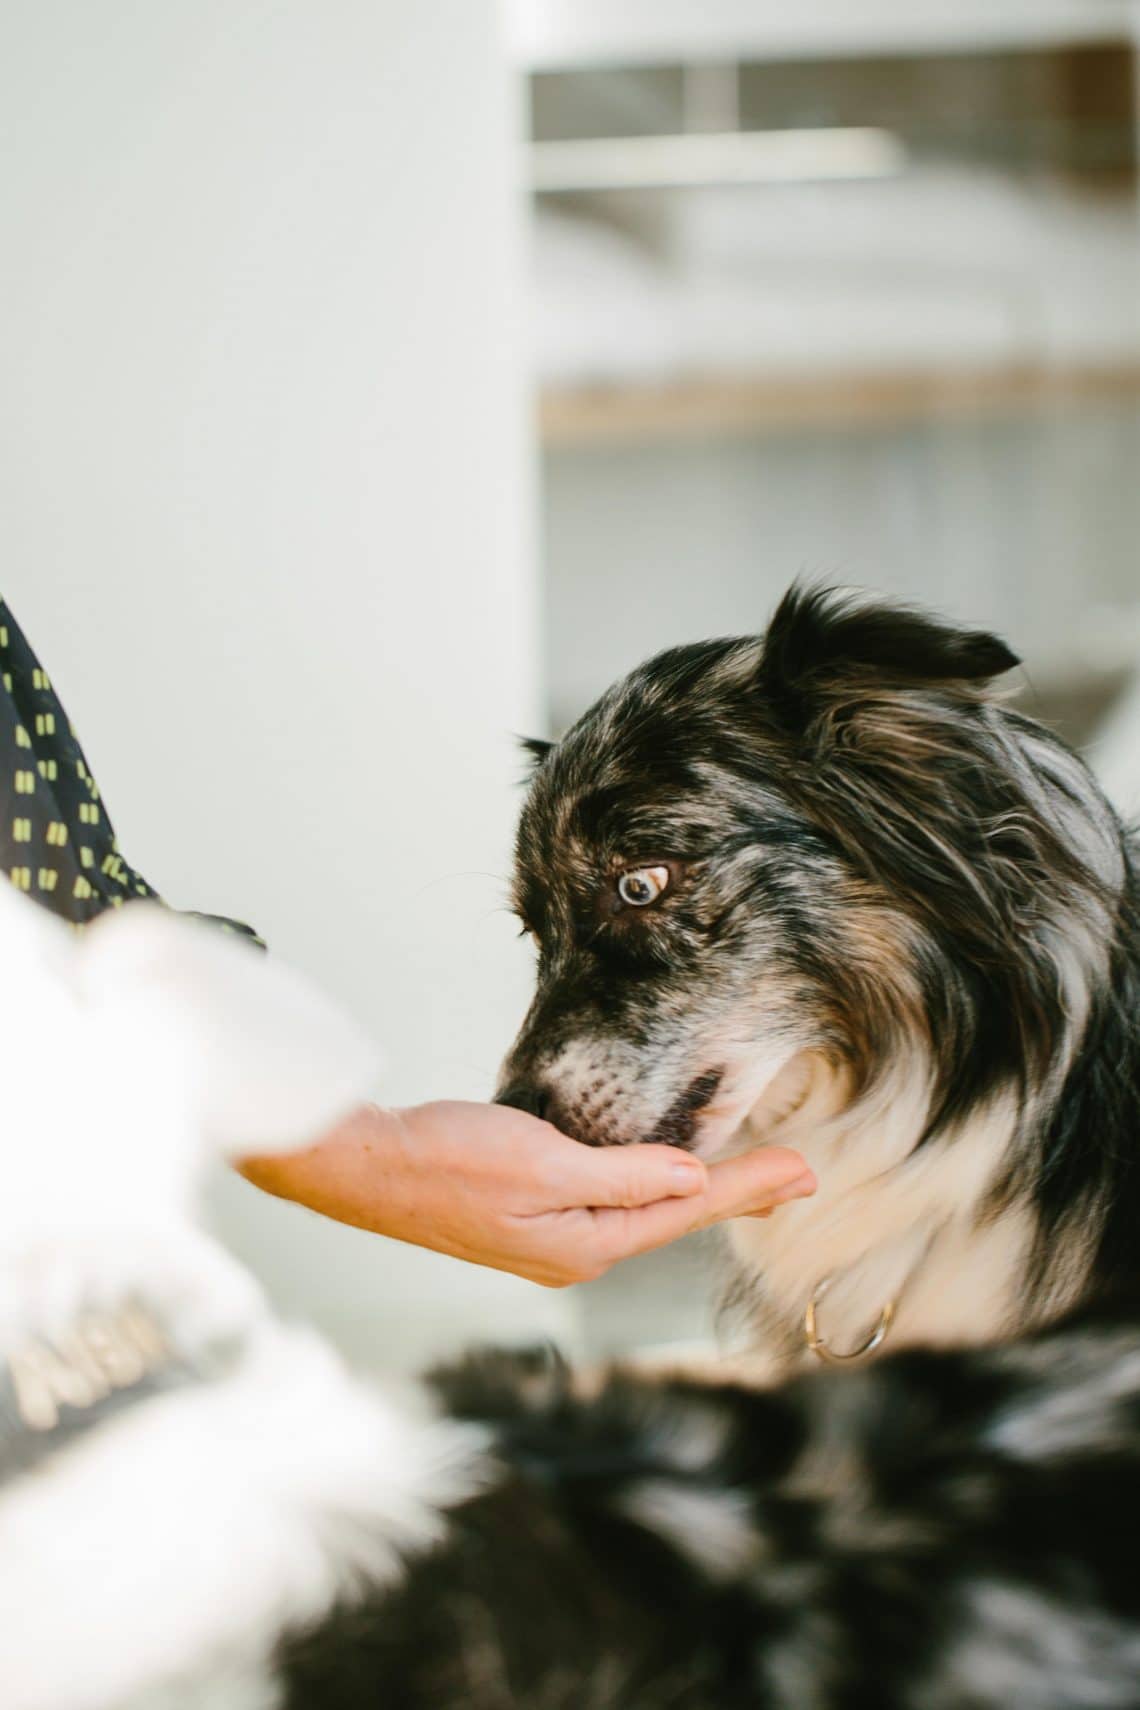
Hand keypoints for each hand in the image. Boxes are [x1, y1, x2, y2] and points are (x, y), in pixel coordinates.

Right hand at [238, 1100, 815, 1286]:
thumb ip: (623, 1174)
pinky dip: (651, 1184)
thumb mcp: (544, 1163)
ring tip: (752, 1178)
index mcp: (583, 1246)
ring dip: (700, 1191)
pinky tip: (664, 1175)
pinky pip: (609, 1203)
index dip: (749, 1188)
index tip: (805, 1173)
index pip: (686, 1210)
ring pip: (644, 1212)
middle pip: (674, 1218)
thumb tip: (692, 1183)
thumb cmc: (445, 1160)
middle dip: (739, 1194)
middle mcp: (573, 1253)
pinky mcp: (528, 1217)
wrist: (365, 1166)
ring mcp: (549, 1240)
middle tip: (800, 1176)